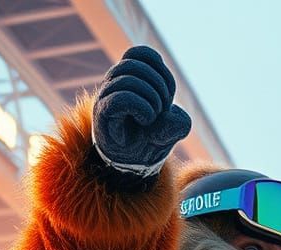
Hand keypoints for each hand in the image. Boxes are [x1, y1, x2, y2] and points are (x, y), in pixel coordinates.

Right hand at [92, 46, 191, 179]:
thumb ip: (178, 122)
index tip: (167, 95)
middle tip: (162, 109)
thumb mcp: (171, 130)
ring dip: (151, 99)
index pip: (142, 53)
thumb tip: (170, 116)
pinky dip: (141, 108)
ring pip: (127, 79)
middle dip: (159, 86)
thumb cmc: (149, 140)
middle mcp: (114, 82)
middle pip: (135, 64)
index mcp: (129, 76)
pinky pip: (120, 98)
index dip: (160, 69)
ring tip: (153, 118)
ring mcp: (105, 95)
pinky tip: (146, 120)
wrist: (133, 165)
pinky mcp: (102, 112)